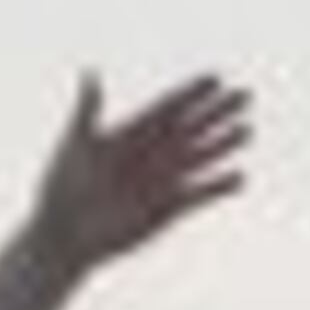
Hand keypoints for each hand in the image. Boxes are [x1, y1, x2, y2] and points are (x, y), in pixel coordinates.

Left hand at [0, 66, 256, 309]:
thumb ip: (88, 110)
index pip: (169, 107)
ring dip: (224, 145)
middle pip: (193, 127)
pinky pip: (199, 194)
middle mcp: (153, 154)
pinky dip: (218, 187)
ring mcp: (162, 181)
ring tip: (247, 130)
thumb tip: (91, 73)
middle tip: (245, 95)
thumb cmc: (61, 188)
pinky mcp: (168, 209)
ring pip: (200, 157)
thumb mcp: (75, 143)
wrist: (64, 236)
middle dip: (218, 112)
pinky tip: (239, 177)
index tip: (214, 79)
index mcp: (133, 132)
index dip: (191, 93)